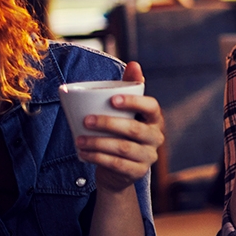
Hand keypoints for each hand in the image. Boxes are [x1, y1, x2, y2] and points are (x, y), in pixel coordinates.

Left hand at [76, 62, 164, 192]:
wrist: (120, 169)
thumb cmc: (121, 132)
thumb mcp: (125, 111)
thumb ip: (129, 87)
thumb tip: (134, 63)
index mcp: (155, 119)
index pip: (152, 107)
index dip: (135, 103)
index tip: (113, 99)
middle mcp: (156, 138)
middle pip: (134, 130)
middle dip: (109, 124)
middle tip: (86, 120)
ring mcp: (148, 157)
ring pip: (123, 149)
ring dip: (98, 143)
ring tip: (79, 140)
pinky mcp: (137, 173)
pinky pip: (116, 165)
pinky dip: (97, 158)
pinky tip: (83, 153)